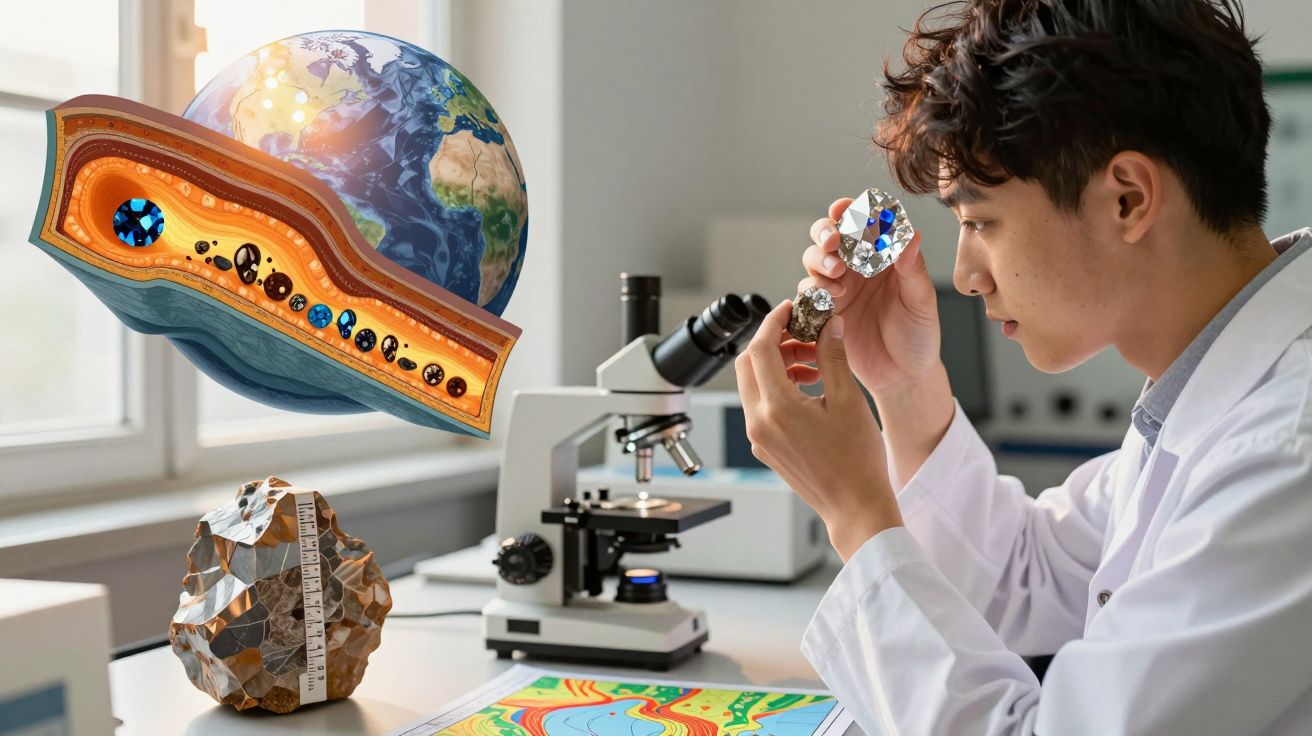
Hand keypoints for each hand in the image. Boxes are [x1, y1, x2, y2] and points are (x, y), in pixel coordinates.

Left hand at [734, 299, 902, 561]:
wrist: (854, 507)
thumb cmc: (857, 462)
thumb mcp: (848, 400)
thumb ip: (833, 356)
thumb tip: (829, 325)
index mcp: (776, 407)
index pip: (760, 348)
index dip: (774, 322)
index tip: (790, 309)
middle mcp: (758, 422)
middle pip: (749, 363)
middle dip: (773, 341)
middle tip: (803, 333)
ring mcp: (758, 436)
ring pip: (754, 384)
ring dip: (778, 364)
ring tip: (814, 362)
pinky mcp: (764, 446)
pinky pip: (761, 405)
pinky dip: (778, 387)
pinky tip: (810, 386)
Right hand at [797, 198, 941, 394]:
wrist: (902, 377)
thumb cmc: (918, 337)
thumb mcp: (921, 302)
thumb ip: (912, 269)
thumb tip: (910, 235)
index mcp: (883, 256)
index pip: (863, 223)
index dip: (851, 211)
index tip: (846, 208)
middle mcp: (858, 267)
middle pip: (829, 235)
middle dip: (825, 232)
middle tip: (833, 242)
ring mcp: (839, 287)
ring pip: (814, 260)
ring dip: (820, 260)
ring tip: (837, 273)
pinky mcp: (824, 311)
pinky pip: (807, 293)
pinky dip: (812, 289)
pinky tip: (829, 297)